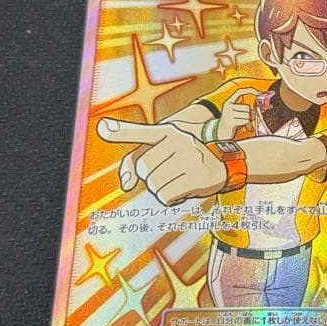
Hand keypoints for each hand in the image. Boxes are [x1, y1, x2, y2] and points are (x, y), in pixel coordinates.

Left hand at [97, 118, 227, 205]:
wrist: (224, 166)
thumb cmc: (186, 160)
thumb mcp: (164, 152)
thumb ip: (135, 162)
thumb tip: (125, 184)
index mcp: (168, 132)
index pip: (141, 133)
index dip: (119, 131)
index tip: (102, 127)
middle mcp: (179, 140)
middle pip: (143, 170)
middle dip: (153, 178)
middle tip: (172, 172)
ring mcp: (190, 158)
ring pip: (154, 185)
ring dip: (162, 190)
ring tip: (179, 181)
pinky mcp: (197, 177)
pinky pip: (166, 196)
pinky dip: (171, 198)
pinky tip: (183, 190)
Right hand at [217, 93, 252, 139]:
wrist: (221, 132)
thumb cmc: (231, 121)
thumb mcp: (237, 112)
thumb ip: (245, 109)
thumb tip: (256, 109)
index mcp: (229, 102)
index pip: (239, 92)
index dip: (249, 90)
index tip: (257, 92)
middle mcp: (227, 106)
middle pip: (247, 107)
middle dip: (249, 114)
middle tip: (245, 118)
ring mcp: (228, 114)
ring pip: (247, 115)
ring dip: (247, 120)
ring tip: (241, 122)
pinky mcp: (230, 122)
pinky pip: (245, 121)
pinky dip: (246, 124)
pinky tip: (240, 125)